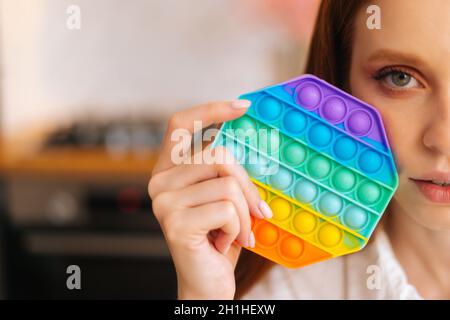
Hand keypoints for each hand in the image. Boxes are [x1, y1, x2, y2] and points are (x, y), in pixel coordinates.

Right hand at [148, 100, 272, 298]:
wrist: (206, 282)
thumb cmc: (219, 238)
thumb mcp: (225, 198)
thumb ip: (228, 172)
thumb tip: (256, 142)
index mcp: (169, 170)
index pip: (181, 124)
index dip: (211, 109)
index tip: (243, 107)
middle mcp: (159, 182)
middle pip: (218, 154)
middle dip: (248, 185)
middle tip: (260, 211)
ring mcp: (164, 202)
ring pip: (227, 183)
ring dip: (245, 212)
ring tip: (238, 232)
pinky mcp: (175, 222)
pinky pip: (227, 208)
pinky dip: (239, 228)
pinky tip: (226, 243)